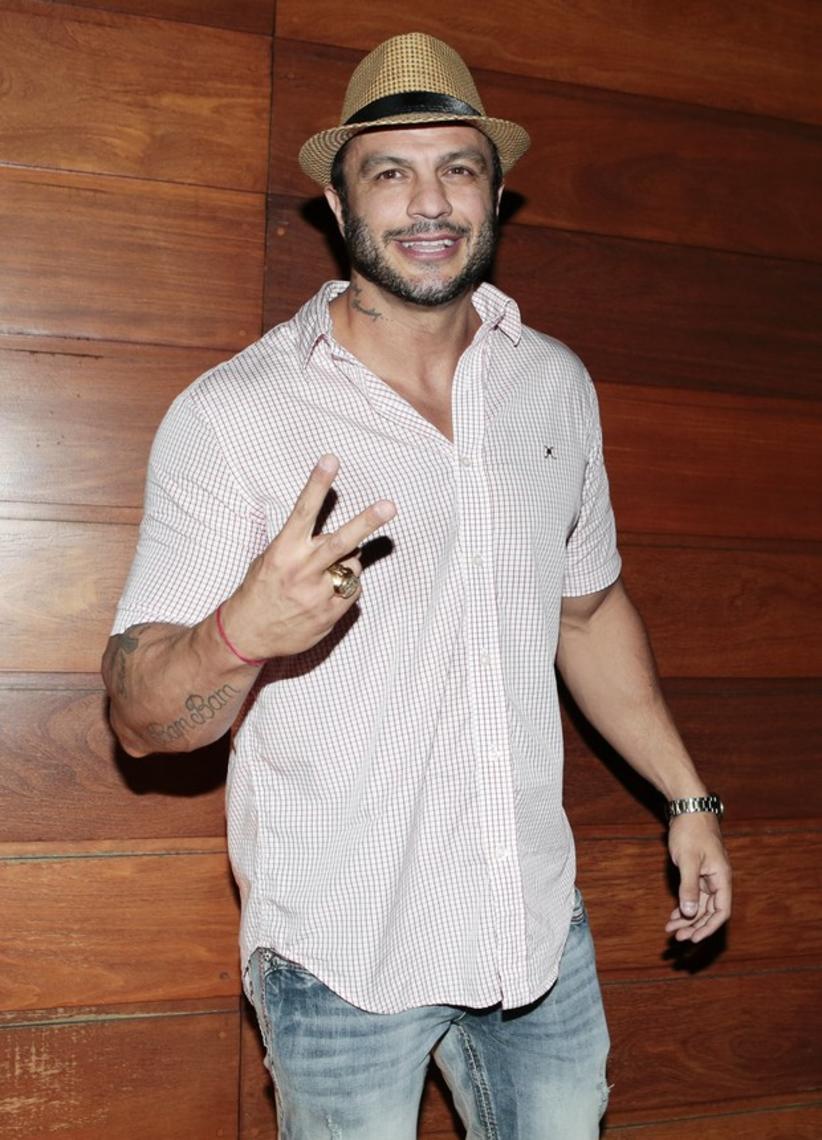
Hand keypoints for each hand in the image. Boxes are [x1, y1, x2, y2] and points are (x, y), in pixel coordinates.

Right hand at [220, 455, 395, 659]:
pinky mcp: (328, 615)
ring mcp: (317, 595)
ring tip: (325, 573)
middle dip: (367, 521)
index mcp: (284, 551)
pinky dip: (344, 588)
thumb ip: (302, 545)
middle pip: (341, 541)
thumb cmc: (261, 589)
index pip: (304, 511)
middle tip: (389, 505)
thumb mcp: (271, 558)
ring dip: (347, 564)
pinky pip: (351, 591)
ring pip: (352, 566)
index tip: (330, 460)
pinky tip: (324, 594)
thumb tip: (340, 538)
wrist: (247, 634)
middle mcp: (302, 570)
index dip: (317, 484)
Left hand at [665, 813, 731, 942]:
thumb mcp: (688, 860)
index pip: (721, 912)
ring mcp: (708, 876)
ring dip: (688, 918)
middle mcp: (718, 880)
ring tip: (671, 929)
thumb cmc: (690, 831)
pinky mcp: (699, 871)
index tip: (693, 938)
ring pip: (701, 904)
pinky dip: (685, 905)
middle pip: (709, 911)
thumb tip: (690, 913)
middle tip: (676, 937)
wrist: (688, 807)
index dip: (708, 927)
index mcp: (722, 878)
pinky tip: (674, 915)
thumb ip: (689, 886)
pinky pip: (695, 895)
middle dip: (694, 926)